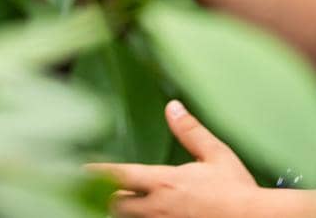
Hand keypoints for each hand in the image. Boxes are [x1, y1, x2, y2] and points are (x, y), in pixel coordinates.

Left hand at [88, 101, 261, 217]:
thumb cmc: (236, 190)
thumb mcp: (216, 154)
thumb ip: (190, 131)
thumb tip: (172, 107)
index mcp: (164, 182)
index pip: (120, 176)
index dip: (97, 172)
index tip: (79, 168)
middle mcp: (157, 207)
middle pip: (115, 205)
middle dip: (103, 197)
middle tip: (87, 188)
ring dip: (117, 210)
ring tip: (106, 201)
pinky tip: (138, 213)